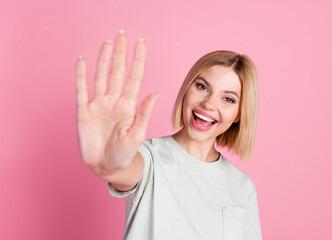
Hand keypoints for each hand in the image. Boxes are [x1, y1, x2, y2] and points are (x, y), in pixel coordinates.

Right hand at [75, 31, 157, 175]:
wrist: (107, 166)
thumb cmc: (125, 153)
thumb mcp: (137, 134)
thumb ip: (144, 113)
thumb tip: (156, 92)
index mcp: (128, 105)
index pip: (134, 77)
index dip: (138, 60)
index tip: (141, 43)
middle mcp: (114, 101)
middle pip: (117, 71)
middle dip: (120, 53)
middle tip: (122, 35)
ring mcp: (98, 105)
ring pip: (100, 76)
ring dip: (103, 59)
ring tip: (107, 43)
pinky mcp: (84, 111)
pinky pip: (82, 89)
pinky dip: (81, 75)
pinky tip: (82, 61)